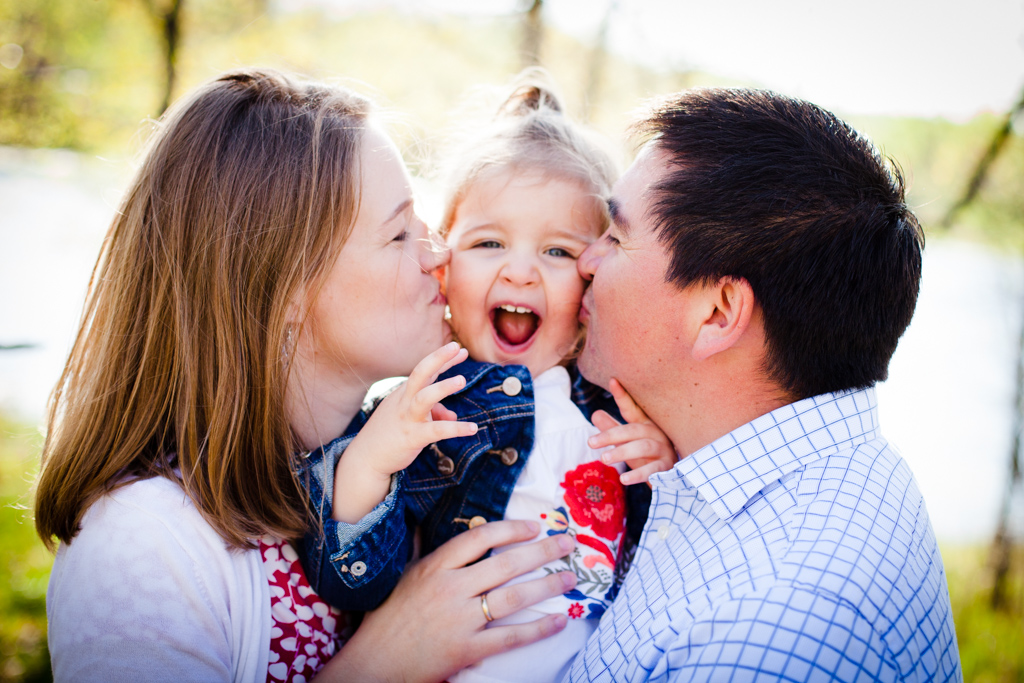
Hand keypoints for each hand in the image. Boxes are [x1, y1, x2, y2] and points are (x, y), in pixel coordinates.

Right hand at [316, 520, 577, 682]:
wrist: (373, 663)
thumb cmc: (386, 619)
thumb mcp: (405, 576)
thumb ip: (425, 551)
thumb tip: (438, 526)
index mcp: (434, 566)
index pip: (480, 538)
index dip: (512, 530)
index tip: (535, 526)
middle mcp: (450, 588)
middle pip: (506, 564)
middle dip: (543, 551)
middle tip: (568, 543)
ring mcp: (460, 619)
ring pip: (514, 598)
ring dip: (547, 586)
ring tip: (570, 578)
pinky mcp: (466, 649)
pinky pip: (510, 637)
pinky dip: (538, 629)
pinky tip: (559, 621)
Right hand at [333, 342, 477, 522]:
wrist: (366, 459)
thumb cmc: (389, 435)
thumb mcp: (411, 419)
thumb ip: (434, 413)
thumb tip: (453, 416)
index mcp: (403, 394)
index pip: (424, 370)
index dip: (442, 359)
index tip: (459, 349)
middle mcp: (404, 401)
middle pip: (420, 373)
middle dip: (437, 358)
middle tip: (456, 347)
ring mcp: (407, 418)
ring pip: (424, 398)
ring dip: (443, 387)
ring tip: (462, 379)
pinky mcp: (412, 437)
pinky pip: (437, 431)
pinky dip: (456, 428)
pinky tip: (473, 429)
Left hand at [588, 378, 677, 485]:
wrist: (675, 477)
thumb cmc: (647, 455)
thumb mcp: (628, 442)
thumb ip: (612, 429)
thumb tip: (595, 413)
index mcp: (646, 424)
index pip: (633, 408)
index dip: (623, 396)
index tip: (613, 380)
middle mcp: (656, 433)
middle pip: (633, 430)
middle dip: (611, 434)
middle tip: (590, 442)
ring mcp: (664, 450)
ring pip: (643, 447)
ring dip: (622, 452)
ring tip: (603, 459)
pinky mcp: (668, 468)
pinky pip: (653, 470)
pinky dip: (638, 475)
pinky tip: (624, 479)